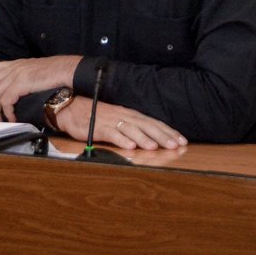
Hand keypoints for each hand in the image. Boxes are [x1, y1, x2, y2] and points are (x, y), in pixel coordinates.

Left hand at [0, 55, 80, 121]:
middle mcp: (12, 68)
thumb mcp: (32, 71)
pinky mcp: (20, 84)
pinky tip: (11, 118)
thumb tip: (14, 91)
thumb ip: (21, 77)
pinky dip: (6, 112)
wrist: (64, 70)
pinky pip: (5, 101)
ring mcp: (15, 75)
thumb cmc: (53, 72)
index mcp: (14, 64)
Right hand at [56, 97, 187, 150]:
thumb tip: (152, 138)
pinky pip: (112, 133)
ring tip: (155, 147)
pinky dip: (121, 139)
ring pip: (131, 129)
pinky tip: (130, 146)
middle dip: (162, 136)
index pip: (154, 123)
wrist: (73, 107)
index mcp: (131, 115)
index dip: (168, 131)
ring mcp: (112, 121)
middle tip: (176, 146)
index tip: (182, 141)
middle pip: (147, 126)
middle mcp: (124, 116)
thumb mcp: (118, 119)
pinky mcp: (99, 127)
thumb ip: (132, 127)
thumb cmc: (97, 115)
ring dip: (144, 138)